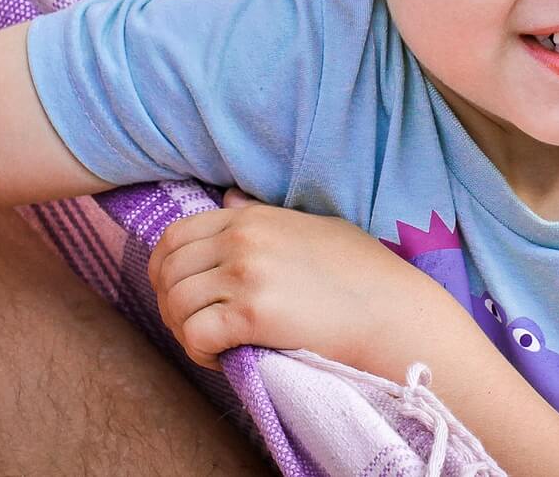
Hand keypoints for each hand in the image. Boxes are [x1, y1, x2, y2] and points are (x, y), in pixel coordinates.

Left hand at [148, 188, 427, 370]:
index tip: (179, 294)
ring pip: (176, 304)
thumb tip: (228, 200)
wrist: (394, 314)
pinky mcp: (253, 315)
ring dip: (183, 331)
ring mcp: (247, 275)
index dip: (165, 270)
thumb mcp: (314, 226)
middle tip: (193, 327)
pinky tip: (222, 358)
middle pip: (169, 271)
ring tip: (211, 345)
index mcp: (252, 218)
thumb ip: (264, 214)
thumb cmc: (365, 275)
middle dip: (169, 304)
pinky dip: (199, 352)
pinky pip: (195, 334)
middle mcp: (243, 240)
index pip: (176, 236)